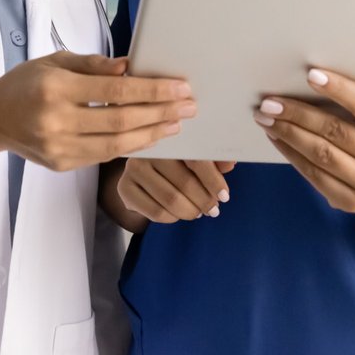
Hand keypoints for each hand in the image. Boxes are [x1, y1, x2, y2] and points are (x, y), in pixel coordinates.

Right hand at [0, 52, 193, 172]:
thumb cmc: (27, 83)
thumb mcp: (56, 61)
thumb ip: (94, 66)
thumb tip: (130, 68)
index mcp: (56, 88)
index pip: (115, 91)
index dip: (152, 90)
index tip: (180, 88)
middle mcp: (57, 120)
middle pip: (121, 120)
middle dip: (161, 113)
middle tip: (189, 106)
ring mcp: (59, 147)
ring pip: (116, 145)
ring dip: (152, 134)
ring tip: (176, 123)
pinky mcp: (62, 164)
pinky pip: (104, 155)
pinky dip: (131, 146)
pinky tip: (150, 135)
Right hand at [118, 158, 236, 222]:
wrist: (143, 173)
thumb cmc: (176, 163)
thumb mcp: (197, 158)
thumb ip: (214, 160)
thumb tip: (229, 164)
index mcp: (170, 137)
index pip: (195, 160)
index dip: (213, 180)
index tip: (224, 196)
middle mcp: (148, 150)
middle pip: (184, 183)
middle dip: (204, 200)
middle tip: (213, 210)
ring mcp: (132, 169)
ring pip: (171, 200)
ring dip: (190, 211)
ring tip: (198, 212)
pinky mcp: (124, 189)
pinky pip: (156, 212)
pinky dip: (173, 218)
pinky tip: (178, 214)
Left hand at [256, 54, 354, 212]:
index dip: (339, 89)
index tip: (310, 74)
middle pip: (336, 130)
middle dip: (298, 113)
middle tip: (270, 101)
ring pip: (320, 153)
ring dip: (288, 133)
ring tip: (265, 117)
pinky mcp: (349, 202)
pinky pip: (313, 174)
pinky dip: (290, 153)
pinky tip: (276, 137)